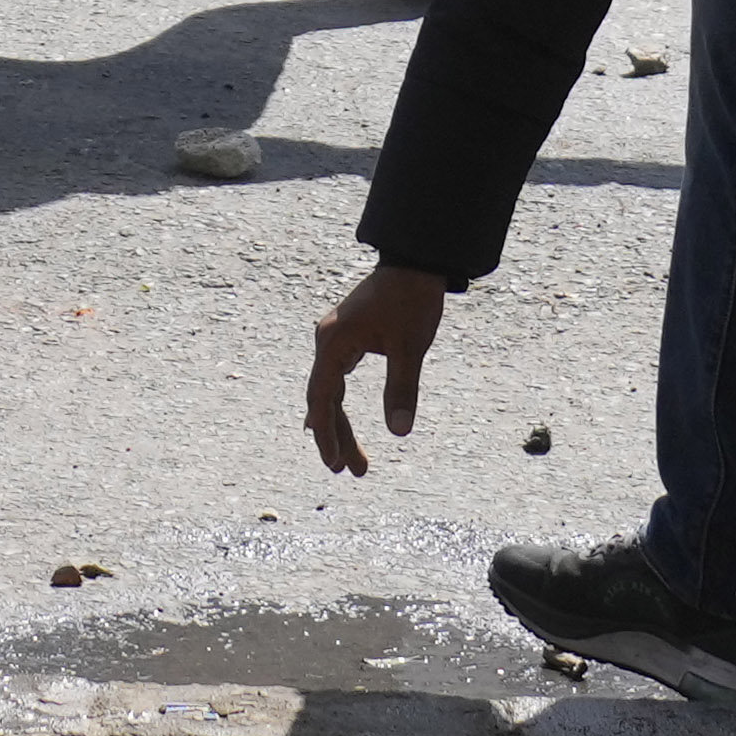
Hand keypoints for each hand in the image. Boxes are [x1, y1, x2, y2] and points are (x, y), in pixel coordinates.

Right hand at [305, 265, 448, 475]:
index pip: (322, 396)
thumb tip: (399, 433)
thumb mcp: (410, 348)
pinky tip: (342, 422)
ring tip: (354, 461)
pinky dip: (339, 404)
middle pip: (324, 398)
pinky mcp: (346, 338)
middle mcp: (327, 341)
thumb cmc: (411, 301)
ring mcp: (335, 339)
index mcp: (334, 342)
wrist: (414, 264)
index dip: (326, 432)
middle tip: (348, 472)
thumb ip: (401, 389)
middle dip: (336, 436)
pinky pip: (336, 379)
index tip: (333, 462)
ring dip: (340, 424)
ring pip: (330, 391)